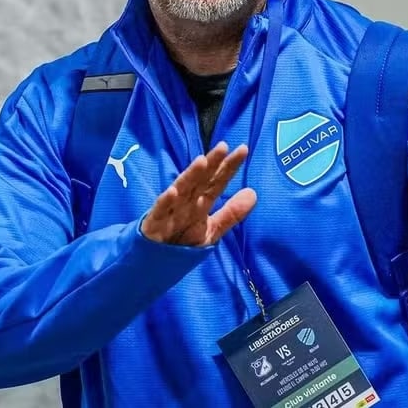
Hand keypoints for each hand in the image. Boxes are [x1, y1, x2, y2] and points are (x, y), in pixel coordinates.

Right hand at [141, 142, 255, 245]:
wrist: (153, 261)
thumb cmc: (182, 242)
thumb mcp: (211, 230)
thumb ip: (231, 213)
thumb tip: (253, 193)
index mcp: (201, 202)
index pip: (217, 181)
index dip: (229, 166)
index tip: (243, 149)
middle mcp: (187, 202)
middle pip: (201, 180)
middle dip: (212, 163)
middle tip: (224, 146)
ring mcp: (170, 210)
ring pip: (182, 189)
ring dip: (191, 176)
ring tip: (202, 161)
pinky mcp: (154, 223)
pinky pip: (160, 211)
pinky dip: (165, 202)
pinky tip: (173, 191)